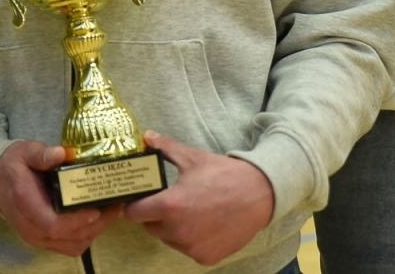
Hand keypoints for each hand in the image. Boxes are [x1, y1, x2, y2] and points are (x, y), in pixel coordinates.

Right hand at [0, 140, 120, 256]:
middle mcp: (31, 228)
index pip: (52, 224)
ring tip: (112, 210)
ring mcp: (38, 237)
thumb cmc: (15, 166)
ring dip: (95, 231)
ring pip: (73, 245)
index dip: (76, 221)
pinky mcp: (46, 241)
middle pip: (68, 237)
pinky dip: (88, 235)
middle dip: (96, 224)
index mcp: (25, 204)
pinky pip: (70, 246)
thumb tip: (61, 153)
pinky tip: (99, 218)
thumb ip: (41, 154)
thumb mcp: (24, 152)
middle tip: (116, 204)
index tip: (96, 209)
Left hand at [125, 131, 274, 265]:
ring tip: (189, 211)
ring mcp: (191, 247)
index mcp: (170, 206)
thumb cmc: (224, 174)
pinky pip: (188, 249)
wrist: (259, 194)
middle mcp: (178, 231)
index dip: (134, 205)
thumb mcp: (193, 158)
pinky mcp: (205, 258)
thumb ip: (165, 148)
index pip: (135, 213)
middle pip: (151, 227)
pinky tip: (203, 224)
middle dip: (155, 215)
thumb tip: (147, 136)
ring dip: (172, 228)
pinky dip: (191, 239)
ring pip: (169, 239)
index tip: (139, 200)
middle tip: (169, 201)